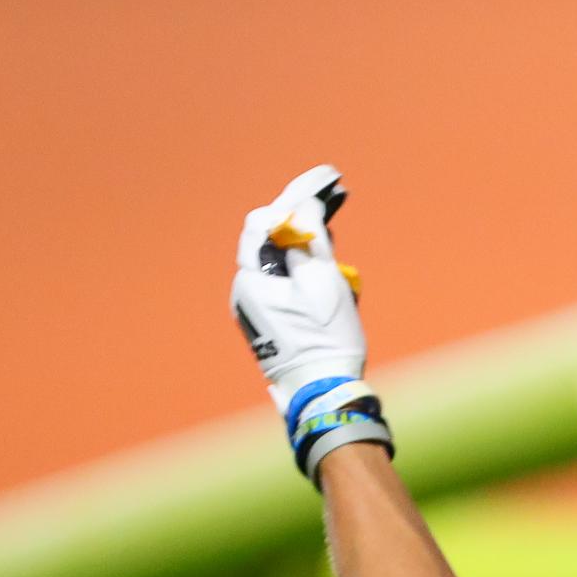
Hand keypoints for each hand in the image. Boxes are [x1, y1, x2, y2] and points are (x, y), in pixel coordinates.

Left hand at [230, 164, 390, 480]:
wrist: (322, 394)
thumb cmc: (324, 341)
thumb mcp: (324, 282)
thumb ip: (313, 239)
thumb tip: (304, 208)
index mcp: (252, 278)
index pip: (266, 222)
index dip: (294, 199)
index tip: (322, 182)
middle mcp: (245, 291)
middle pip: (271, 239)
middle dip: (301, 216)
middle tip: (331, 194)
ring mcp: (255, 308)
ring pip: (279, 261)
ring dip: (304, 242)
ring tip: (331, 221)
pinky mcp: (268, 322)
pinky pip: (284, 282)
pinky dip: (303, 267)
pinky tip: (325, 259)